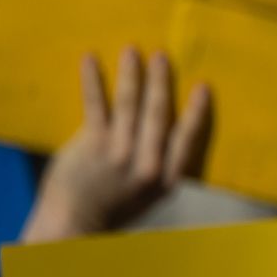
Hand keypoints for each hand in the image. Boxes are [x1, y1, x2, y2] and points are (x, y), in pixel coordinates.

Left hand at [22, 48, 211, 243]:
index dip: (196, 110)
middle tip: (162, 56)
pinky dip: (93, 81)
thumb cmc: (114, 208)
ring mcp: (118, 153)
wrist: (73, 225)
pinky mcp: (90, 146)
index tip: (202, 86)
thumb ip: (163, 165)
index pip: (187, 137)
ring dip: (131, 74)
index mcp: (167, 178)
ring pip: (129, 104)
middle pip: (157, 113)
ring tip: (131, 51)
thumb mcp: (151, 195)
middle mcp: (147, 164)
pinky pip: (95, 106)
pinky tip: (90, 61)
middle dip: (161, 81)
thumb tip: (172, 127)